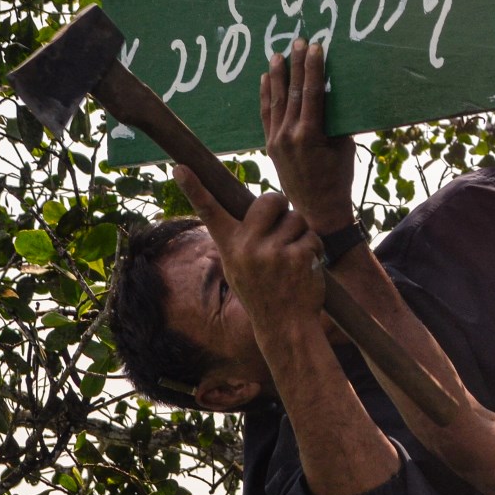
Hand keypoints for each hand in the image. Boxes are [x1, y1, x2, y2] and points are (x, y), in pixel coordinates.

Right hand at [173, 164, 325, 336]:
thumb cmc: (263, 293)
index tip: (180, 168)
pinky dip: (314, 249)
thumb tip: (255, 209)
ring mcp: (273, 251)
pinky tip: (306, 268)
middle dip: (281, 207)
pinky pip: (312, 236)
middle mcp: (247, 246)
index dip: (194, 188)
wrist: (285, 327)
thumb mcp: (239, 268)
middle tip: (282, 226)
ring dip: (300, 233)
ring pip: (296, 218)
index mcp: (229, 246)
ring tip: (293, 258)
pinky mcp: (297, 256)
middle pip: (270, 199)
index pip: (209, 211)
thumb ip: (242, 239)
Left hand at [262, 39, 357, 231]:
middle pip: (292, 91)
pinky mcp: (270, 145)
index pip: (311, 92)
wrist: (318, 210)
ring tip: (278, 53)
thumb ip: (336, 121)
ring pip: (275, 100)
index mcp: (309, 135)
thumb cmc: (338, 178)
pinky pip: (266, 114)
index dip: (313, 68)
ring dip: (278, 75)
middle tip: (298, 41)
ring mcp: (276, 140)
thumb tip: (332, 94)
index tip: (315, 47)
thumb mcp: (344, 147)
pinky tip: (266, 78)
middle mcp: (288, 135)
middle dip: (296, 64)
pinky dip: (266, 95)